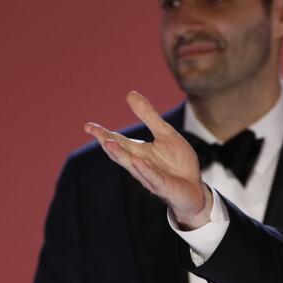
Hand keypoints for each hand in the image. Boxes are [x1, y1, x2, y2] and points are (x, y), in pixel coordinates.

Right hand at [84, 91, 210, 228]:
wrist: (194, 188)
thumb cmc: (177, 163)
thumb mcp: (165, 133)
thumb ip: (148, 116)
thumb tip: (130, 93)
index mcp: (139, 151)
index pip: (118, 141)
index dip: (103, 134)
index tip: (88, 126)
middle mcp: (140, 164)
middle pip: (120, 153)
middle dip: (108, 143)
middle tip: (95, 133)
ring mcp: (150, 176)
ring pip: (132, 165)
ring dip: (120, 155)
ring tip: (108, 144)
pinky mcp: (163, 186)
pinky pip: (152, 177)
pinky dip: (144, 169)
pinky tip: (136, 161)